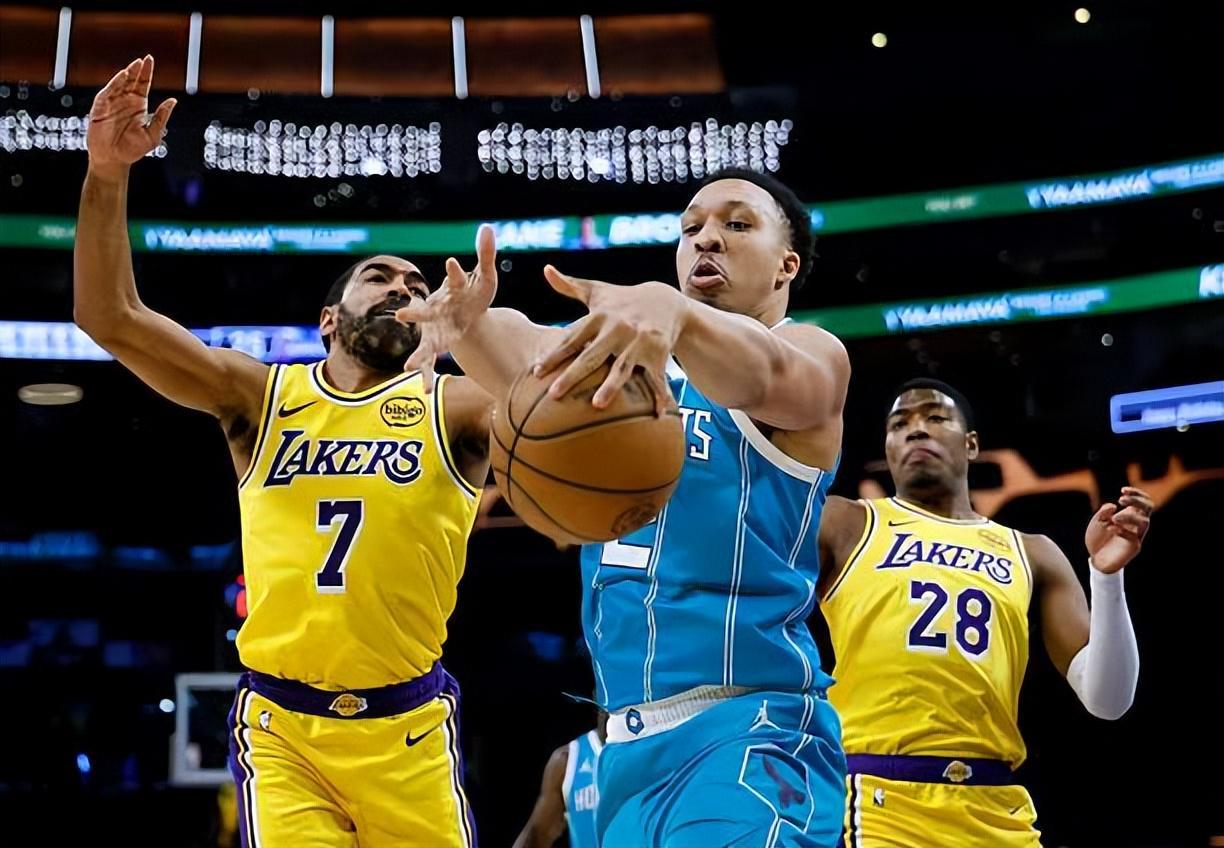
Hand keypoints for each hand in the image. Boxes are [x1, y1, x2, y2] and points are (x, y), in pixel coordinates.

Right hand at [86, 56, 175, 174]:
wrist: (115, 159)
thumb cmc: (133, 149)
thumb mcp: (153, 133)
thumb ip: (161, 117)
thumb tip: (173, 100)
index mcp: (138, 105)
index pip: (142, 84)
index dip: (146, 72)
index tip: (149, 60)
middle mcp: (125, 101)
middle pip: (132, 81)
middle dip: (137, 70)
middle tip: (144, 59)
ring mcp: (112, 103)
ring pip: (119, 84)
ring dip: (127, 74)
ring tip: (135, 65)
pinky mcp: (100, 108)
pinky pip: (108, 93)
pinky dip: (114, 84)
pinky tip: (123, 76)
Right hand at [397, 224, 497, 389]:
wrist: (465, 314)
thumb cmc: (472, 294)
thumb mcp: (484, 277)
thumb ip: (485, 255)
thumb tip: (487, 227)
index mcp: (450, 291)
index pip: (453, 278)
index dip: (454, 271)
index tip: (454, 262)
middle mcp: (434, 311)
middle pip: (422, 313)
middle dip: (413, 315)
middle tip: (402, 316)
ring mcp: (432, 331)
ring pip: (421, 344)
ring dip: (415, 356)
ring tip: (407, 368)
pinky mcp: (434, 347)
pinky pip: (429, 364)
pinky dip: (426, 377)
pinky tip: (425, 392)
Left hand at [532, 266, 682, 413]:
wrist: (666, 301)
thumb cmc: (623, 300)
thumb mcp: (598, 292)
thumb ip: (570, 285)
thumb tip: (546, 269)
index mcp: (599, 316)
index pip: (570, 339)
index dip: (553, 356)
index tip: (536, 372)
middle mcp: (617, 328)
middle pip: (591, 356)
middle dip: (572, 375)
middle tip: (553, 394)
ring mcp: (638, 342)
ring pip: (622, 368)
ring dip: (610, 387)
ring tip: (597, 405)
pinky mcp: (658, 353)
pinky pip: (656, 378)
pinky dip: (659, 396)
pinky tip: (656, 415)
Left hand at [1086, 486, 1152, 573]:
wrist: (1096, 558)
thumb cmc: (1098, 538)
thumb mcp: (1097, 521)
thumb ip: (1104, 512)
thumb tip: (1113, 506)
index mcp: (1130, 514)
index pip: (1142, 500)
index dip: (1136, 493)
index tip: (1123, 490)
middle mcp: (1136, 524)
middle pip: (1148, 507)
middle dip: (1137, 500)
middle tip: (1121, 499)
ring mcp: (1137, 535)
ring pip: (1144, 521)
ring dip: (1129, 516)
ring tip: (1114, 519)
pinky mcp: (1134, 547)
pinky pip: (1134, 537)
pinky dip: (1123, 530)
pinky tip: (1111, 529)